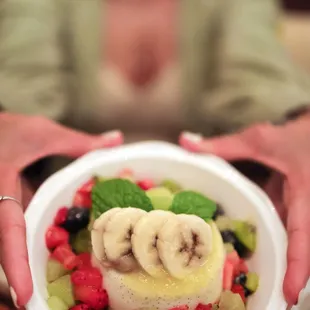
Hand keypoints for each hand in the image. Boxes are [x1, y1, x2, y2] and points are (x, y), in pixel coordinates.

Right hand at [0, 113, 122, 306]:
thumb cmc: (10, 129)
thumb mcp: (45, 134)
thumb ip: (80, 142)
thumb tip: (116, 139)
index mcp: (1, 187)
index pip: (8, 230)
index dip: (15, 265)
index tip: (24, 297)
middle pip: (9, 248)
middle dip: (22, 278)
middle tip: (40, 306)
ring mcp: (1, 209)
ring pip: (13, 243)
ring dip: (27, 268)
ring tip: (45, 295)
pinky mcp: (6, 209)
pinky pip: (19, 232)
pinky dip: (32, 248)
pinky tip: (53, 258)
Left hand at [179, 116, 309, 305]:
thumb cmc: (293, 136)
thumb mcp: (258, 140)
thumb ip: (223, 145)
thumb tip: (186, 141)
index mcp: (303, 193)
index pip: (302, 234)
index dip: (298, 266)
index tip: (291, 294)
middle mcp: (304, 207)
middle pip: (299, 246)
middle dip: (290, 274)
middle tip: (274, 300)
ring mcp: (300, 209)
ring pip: (293, 241)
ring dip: (283, 264)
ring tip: (267, 287)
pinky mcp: (294, 207)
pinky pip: (286, 230)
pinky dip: (276, 244)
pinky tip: (259, 253)